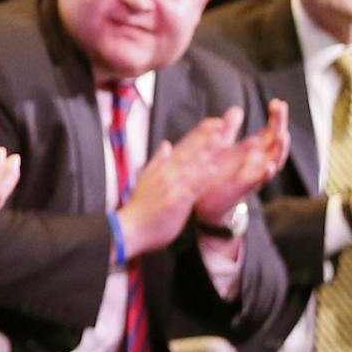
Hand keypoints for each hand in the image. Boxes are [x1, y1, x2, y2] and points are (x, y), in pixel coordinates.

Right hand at [119, 108, 239, 257]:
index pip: (184, 146)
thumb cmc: (140, 208)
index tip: (215, 122)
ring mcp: (171, 186)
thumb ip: (158, 160)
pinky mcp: (175, 201)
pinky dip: (202, 178)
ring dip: (207, 152)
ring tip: (222, 139)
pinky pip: (191, 188)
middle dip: (206, 137)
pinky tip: (214, 170)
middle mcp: (167, 173)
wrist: (129, 229)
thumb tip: (167, 144)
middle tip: (222, 123)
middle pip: (189, 151)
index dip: (200, 134)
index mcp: (163, 168)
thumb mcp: (146, 178)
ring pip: (192, 165)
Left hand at [194, 98, 291, 226]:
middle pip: (275, 144)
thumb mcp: (223, 148)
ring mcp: (252, 177)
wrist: (206, 204)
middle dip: (280, 126)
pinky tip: (268, 166)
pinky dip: (264, 174)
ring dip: (279, 150)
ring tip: (282, 136)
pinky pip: (256, 182)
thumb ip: (229, 130)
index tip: (278, 102)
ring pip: (272, 163)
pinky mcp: (242, 189)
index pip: (270, 132)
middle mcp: (257, 164)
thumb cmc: (218, 175)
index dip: (276, 118)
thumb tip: (236, 110)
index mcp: (253, 152)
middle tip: (281, 109)